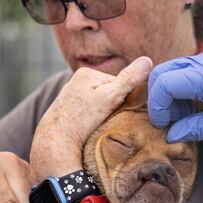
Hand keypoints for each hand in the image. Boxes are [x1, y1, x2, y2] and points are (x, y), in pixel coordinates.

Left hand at [30, 57, 152, 179]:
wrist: (55, 142)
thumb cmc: (82, 120)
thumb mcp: (110, 98)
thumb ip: (128, 80)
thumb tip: (148, 61)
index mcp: (86, 73)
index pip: (118, 82)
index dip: (124, 98)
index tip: (120, 112)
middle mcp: (75, 81)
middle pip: (108, 92)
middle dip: (113, 106)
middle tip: (109, 120)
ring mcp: (70, 96)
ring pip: (98, 103)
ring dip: (103, 114)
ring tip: (98, 125)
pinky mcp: (67, 111)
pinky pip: (88, 112)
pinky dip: (92, 120)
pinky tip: (89, 128)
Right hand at [148, 51, 202, 141]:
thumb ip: (199, 128)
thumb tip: (171, 135)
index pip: (164, 83)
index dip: (157, 106)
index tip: (164, 126)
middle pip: (161, 73)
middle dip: (158, 100)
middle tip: (170, 123)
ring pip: (169, 72)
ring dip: (168, 97)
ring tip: (184, 119)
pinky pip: (183, 74)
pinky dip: (178, 92)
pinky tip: (192, 110)